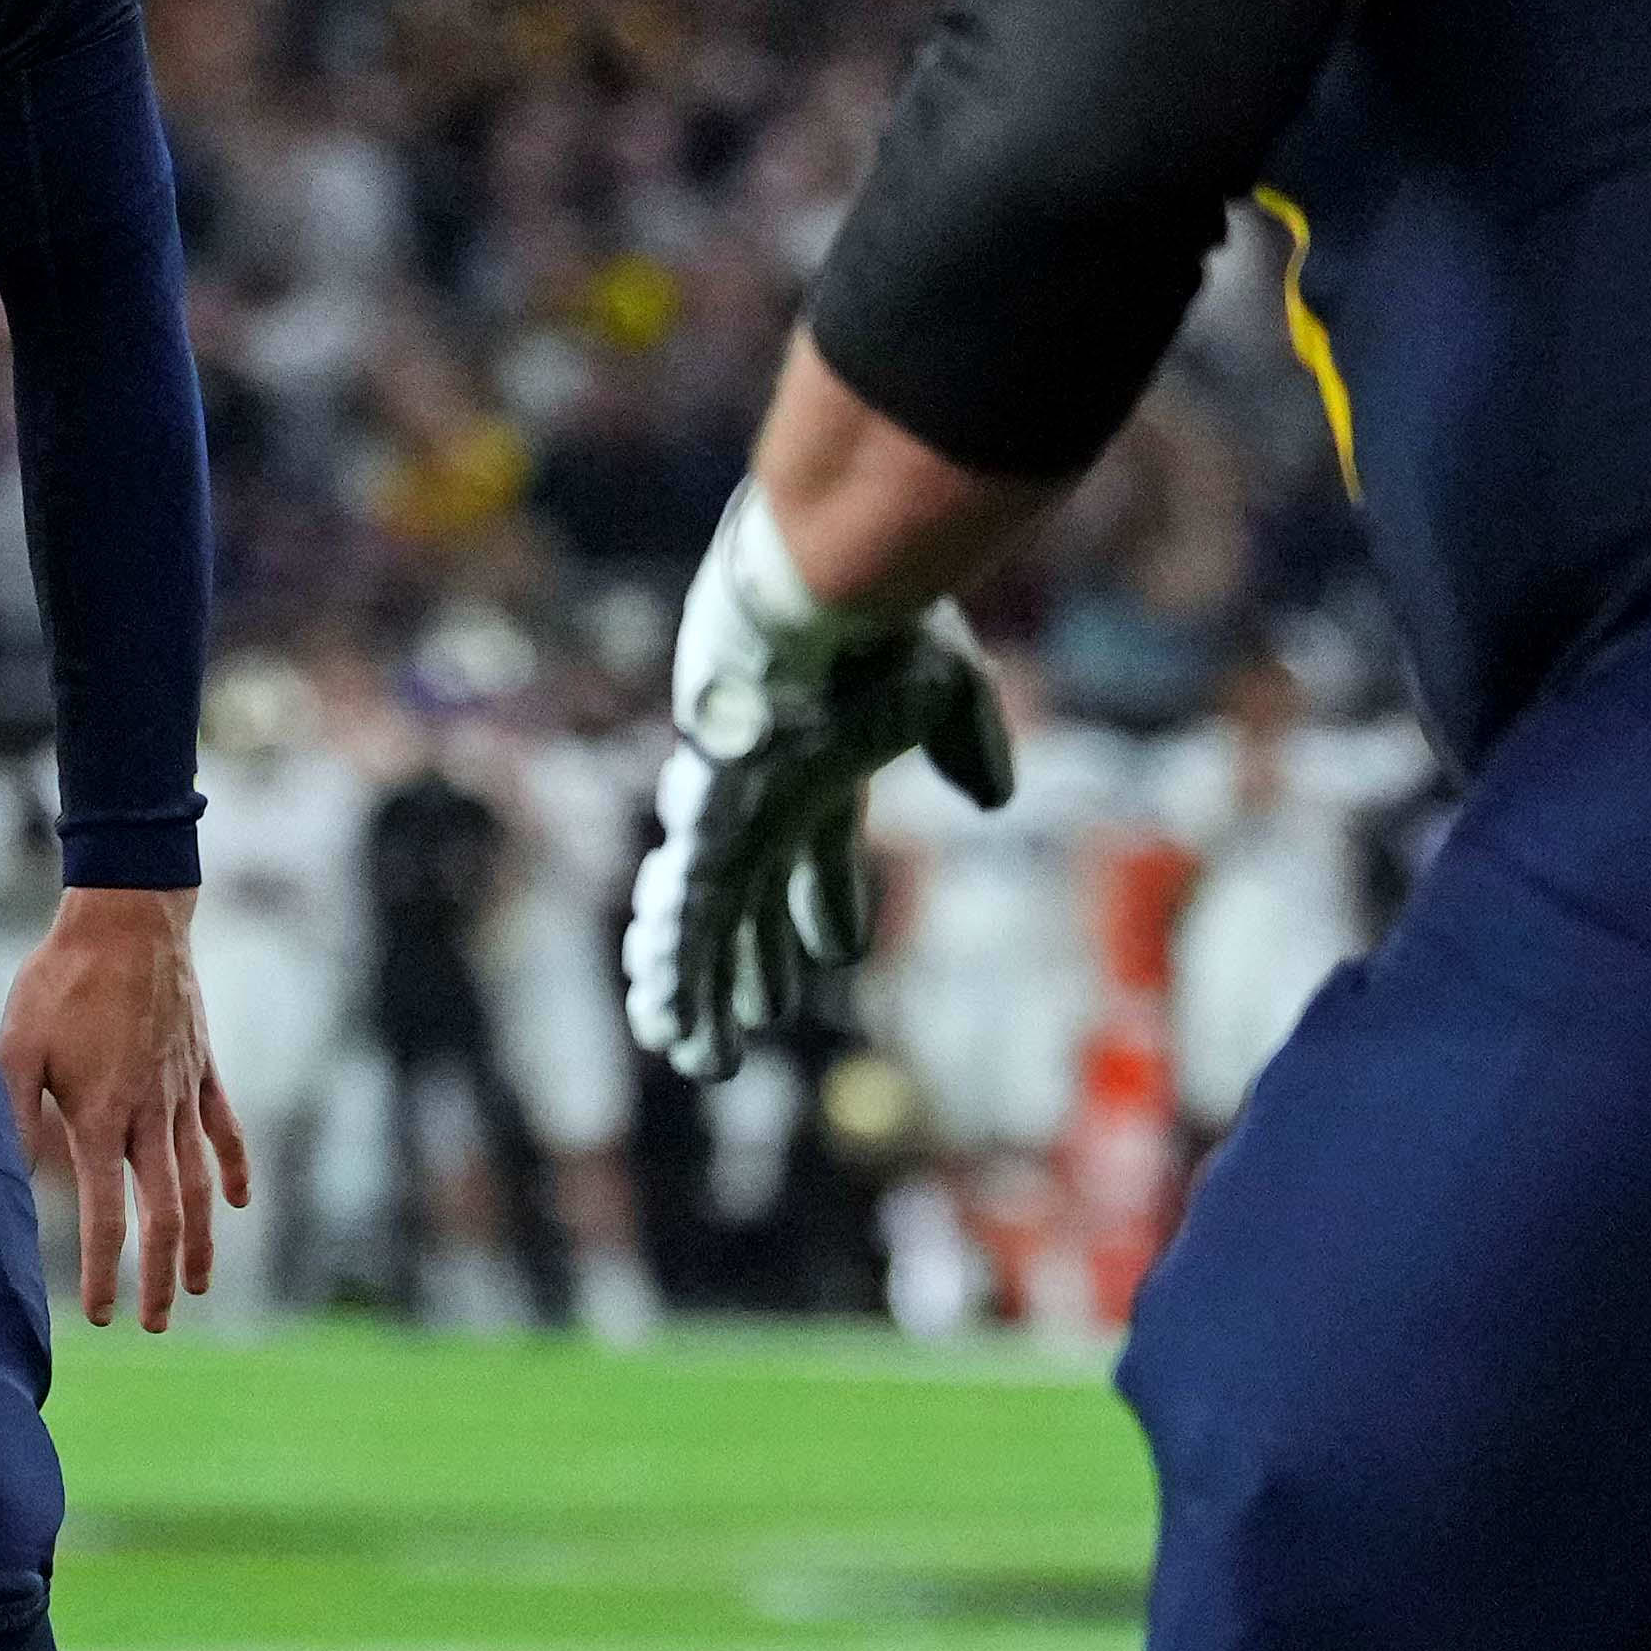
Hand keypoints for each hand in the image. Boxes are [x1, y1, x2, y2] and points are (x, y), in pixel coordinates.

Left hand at [0, 884, 245, 1330]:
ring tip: (199, 1284)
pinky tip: (242, 1202)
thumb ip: (12, 1115)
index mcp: (101, 1116)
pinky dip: (237, 1169)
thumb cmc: (61, 980)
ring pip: (202, 1183)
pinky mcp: (205, 1069)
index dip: (106, 1270)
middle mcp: (150, 1114)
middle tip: (157, 1322)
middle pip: (166, 1214)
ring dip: (202, 1240)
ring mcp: (184, 1093)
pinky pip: (228, 1129)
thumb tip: (8, 1179)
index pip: (108, 1214)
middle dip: (162, 1275)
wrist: (128, 917)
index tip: (102, 1315)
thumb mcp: (17, 1045)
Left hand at [626, 492, 1014, 1080]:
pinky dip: (675, 973)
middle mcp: (765, 801)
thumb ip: (969, 740)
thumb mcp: (947, 688)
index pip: (820, 854)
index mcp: (820, 770)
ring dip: (699, 991)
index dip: (826, 906)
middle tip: (746, 1021)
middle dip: (749, 963)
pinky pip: (686, 919)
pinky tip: (660, 1021)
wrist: (819, 595)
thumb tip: (989, 799)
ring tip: (692, 1055)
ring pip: (706, 924)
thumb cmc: (882, 629)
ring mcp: (730, 818)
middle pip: (752, 901)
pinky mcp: (708, 829)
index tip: (834, 953)